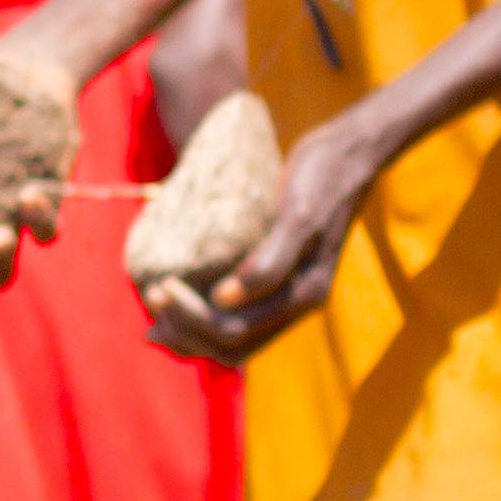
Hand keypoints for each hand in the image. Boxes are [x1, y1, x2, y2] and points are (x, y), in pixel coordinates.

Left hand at [143, 114, 383, 364]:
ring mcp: (288, 295)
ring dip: (190, 329)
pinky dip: (204, 315)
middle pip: (229, 345)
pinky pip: (239, 316)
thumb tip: (224, 300)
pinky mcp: (280, 281)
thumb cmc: (322, 177)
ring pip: (233, 339)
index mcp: (303, 295)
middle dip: (184, 329)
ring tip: (156, 303)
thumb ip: (269, 262)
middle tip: (151, 294)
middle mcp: (296, 304)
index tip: (160, 285)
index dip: (189, 319)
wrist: (350, 155)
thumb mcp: (296, 214)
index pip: (232, 331)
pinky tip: (180, 297)